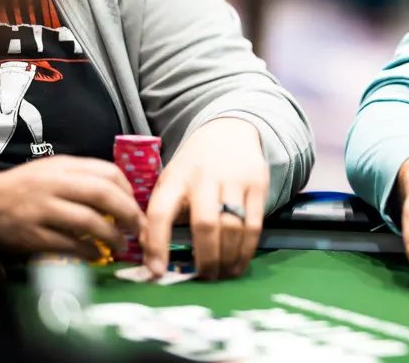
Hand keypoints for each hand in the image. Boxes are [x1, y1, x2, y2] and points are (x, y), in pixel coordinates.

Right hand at [0, 155, 141, 258]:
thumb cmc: (25, 186)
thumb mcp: (53, 170)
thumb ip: (83, 176)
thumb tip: (121, 192)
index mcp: (64, 166)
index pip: (108, 172)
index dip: (128, 190)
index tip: (136, 205)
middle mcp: (55, 185)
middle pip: (103, 194)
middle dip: (128, 213)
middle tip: (138, 228)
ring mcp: (43, 210)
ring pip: (89, 221)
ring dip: (112, 236)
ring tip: (121, 245)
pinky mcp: (32, 235)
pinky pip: (68, 244)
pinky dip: (88, 252)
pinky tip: (97, 256)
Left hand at [142, 117, 268, 279]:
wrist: (230, 130)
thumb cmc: (193, 166)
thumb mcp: (170, 180)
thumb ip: (160, 214)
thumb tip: (150, 259)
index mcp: (175, 178)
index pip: (160, 212)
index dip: (156, 244)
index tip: (156, 272)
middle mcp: (204, 177)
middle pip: (205, 224)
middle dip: (205, 258)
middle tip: (203, 278)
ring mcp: (234, 180)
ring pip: (232, 228)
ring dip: (227, 258)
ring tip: (221, 275)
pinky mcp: (258, 185)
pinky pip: (254, 225)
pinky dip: (246, 250)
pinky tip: (238, 263)